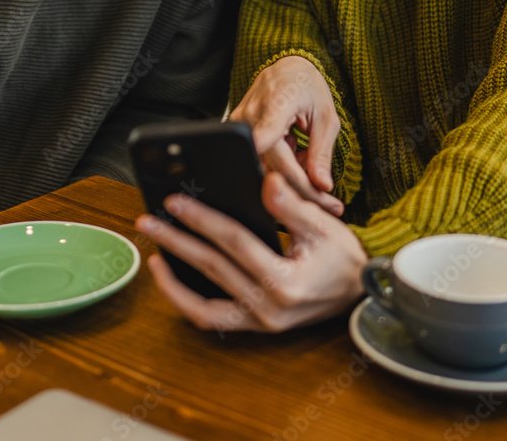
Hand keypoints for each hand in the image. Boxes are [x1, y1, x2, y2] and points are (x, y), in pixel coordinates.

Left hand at [136, 171, 365, 332]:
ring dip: (172, 280)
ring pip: (202, 305)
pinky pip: (211, 319)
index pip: (233, 242)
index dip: (201, 218)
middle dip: (175, 241)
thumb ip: (292, 204)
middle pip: (211, 267)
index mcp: (285, 282)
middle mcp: (268, 308)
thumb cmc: (342, 258)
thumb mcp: (323, 226)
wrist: (358, 296)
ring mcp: (259, 323)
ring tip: (151, 254)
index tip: (174, 200)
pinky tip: (172, 278)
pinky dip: (187, 301)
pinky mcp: (254, 327)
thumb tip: (266, 179)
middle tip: (148, 220)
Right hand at [230, 55, 342, 214]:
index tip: (309, 196)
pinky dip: (282, 165)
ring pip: (266, 168)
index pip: (266, 140)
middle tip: (329, 203)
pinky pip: (260, 160)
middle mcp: (251, 114)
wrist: (287, 69)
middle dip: (303, 188)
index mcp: (276, 103)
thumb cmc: (308, 88)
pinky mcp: (238, 132)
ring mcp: (240, 124)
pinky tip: (297, 153)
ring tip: (313, 164)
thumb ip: (322, 152)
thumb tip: (322, 185)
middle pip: (274, 165)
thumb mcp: (325, 117)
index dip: (282, 171)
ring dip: (293, 176)